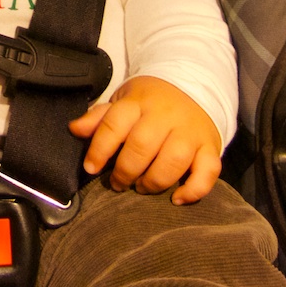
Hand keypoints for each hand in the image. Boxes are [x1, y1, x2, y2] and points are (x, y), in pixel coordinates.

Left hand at [69, 75, 221, 203]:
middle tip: (118, 183)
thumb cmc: (150, 102)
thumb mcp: (123, 101)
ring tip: (142, 187)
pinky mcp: (211, 146)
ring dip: (154, 181)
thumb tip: (74, 129)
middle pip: (143, 145)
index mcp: (140, 102)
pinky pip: (209, 171)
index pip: (115, 124)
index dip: (100, 149)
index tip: (91, 168)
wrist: (193, 87)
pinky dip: (194, 189)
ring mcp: (191, 131)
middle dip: (126, 170)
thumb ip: (100, 118)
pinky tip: (177, 199)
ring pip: (174, 159)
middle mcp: (166, 115)